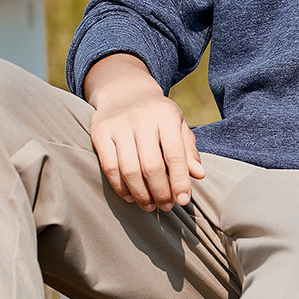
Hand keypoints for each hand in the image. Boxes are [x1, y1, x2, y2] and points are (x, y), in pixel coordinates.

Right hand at [85, 54, 204, 211]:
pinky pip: (109, 167)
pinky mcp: (100, 132)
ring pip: (129, 169)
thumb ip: (188, 149)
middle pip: (152, 165)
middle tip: (166, 206)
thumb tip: (199, 174)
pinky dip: (121, 187)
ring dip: (141, 193)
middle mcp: (142, 118)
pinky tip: (131, 197)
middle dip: (161, 191)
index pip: (175, 154)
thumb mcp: (178, 125)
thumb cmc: (158, 115)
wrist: (124, 92)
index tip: (183, 200)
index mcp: (166, 114)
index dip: (180, 180)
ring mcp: (118, 125)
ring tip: (150, 205)